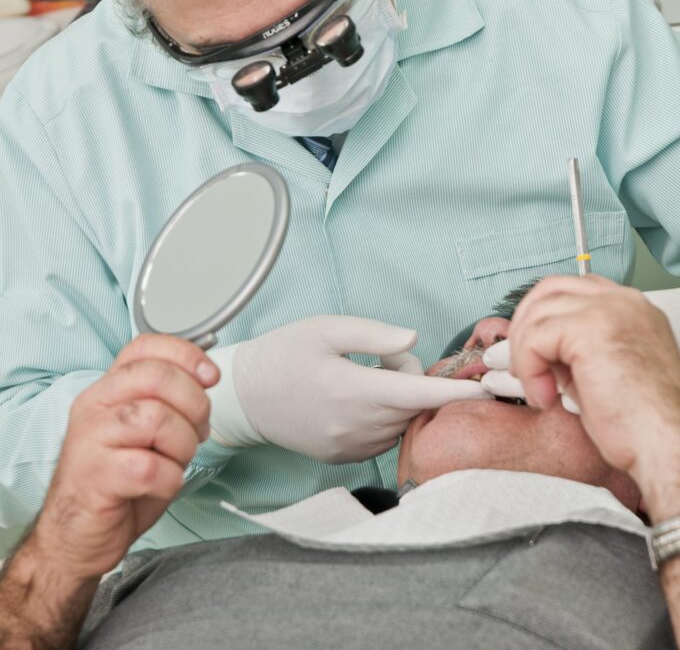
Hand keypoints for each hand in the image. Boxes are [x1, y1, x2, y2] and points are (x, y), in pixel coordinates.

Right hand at [34, 334, 219, 579]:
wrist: (77, 536)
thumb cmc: (117, 482)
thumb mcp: (143, 431)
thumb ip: (166, 401)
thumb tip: (206, 378)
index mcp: (107, 389)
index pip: (145, 347)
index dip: (185, 354)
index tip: (210, 375)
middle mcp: (94, 406)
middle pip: (157, 376)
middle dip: (194, 403)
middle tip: (197, 430)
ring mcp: (90, 440)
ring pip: (157, 419)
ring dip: (183, 445)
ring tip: (174, 461)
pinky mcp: (96, 477)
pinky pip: (152, 467)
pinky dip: (171, 479)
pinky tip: (160, 485)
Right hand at [210, 315, 490, 462]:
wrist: (246, 398)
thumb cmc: (284, 354)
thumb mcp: (325, 329)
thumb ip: (373, 334)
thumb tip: (414, 340)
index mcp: (352, 389)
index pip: (418, 392)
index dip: (455, 389)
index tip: (488, 388)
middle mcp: (356, 425)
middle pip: (414, 404)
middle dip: (412, 379)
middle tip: (377, 359)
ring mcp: (352, 446)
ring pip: (401, 421)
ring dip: (398, 399)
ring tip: (360, 379)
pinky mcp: (347, 457)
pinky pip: (385, 435)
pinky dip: (384, 416)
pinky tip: (354, 400)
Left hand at [483, 275, 679, 501]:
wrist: (665, 447)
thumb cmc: (641, 424)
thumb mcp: (601, 371)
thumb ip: (572, 350)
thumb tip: (536, 348)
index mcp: (631, 309)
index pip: (571, 289)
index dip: (543, 316)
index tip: (531, 351)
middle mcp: (624, 301)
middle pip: (549, 289)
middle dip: (524, 326)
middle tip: (520, 366)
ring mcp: (610, 310)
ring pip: (538, 313)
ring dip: (525, 354)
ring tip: (539, 391)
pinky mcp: (591, 329)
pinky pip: (535, 337)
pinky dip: (529, 368)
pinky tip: (545, 397)